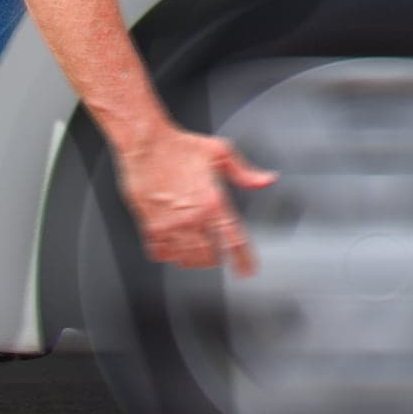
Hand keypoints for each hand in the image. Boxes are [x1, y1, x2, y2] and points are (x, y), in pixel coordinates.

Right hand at [117, 122, 275, 272]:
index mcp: (213, 202)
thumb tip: (266, 180)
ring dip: (194, 260)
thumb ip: (245, 172)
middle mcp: (192, 217)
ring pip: (185, 258)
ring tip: (198, 254)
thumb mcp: (221, 153)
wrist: (146, 143)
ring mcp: (170, 224)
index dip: (243, 260)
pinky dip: (169, 255)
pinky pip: (160, 252)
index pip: (234, 240)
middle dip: (217, 260)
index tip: (248, 270)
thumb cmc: (181, 146)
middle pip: (209, 257)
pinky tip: (173, 249)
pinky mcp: (150, 224)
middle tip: (219, 257)